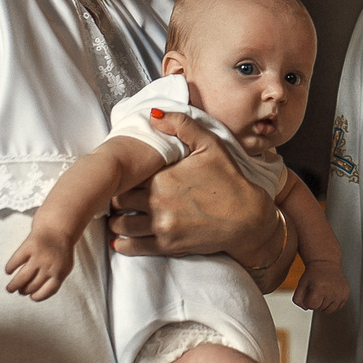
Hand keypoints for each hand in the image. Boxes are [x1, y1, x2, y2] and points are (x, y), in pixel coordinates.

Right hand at [2, 229, 71, 299]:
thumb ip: (54, 280)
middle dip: (24, 290)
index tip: (31, 297)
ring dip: (14, 285)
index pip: (49, 290)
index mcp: (60, 272)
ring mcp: (39, 256)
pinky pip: (16, 261)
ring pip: (22, 276)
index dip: (38, 296)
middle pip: (33, 285)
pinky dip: (10, 267)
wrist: (57, 228)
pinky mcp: (29, 246)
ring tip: (10, 289)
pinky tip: (9, 271)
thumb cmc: (59, 252)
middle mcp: (49, 265)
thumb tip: (34, 295)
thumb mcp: (64, 267)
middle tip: (20, 291)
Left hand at [108, 111, 275, 260]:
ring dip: (116, 221)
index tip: (120, 176)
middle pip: (117, 201)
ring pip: (121, 225)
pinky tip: (118, 240)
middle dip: (114, 198)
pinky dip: (121, 244)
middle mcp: (157, 202)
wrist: (248, 217)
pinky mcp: (167, 246)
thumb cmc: (229, 178)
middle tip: (114, 196)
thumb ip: (180, 125)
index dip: (119, 176)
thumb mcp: (210, 144)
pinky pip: (133, 247)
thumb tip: (152, 115)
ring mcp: (161, 226)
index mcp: (161, 177)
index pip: (124, 177)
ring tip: (117, 216)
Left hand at [293, 259, 348, 312]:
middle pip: (320, 308)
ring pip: (329, 310)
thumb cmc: (313, 274)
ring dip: (324, 304)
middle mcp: (332, 291)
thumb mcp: (301, 284)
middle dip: (316, 302)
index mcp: (320, 288)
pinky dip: (333, 303)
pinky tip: (330, 294)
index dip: (308, 300)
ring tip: (323, 293)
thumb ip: (298, 299)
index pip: (312, 306)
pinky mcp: (346, 293)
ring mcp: (341, 293)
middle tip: (317, 290)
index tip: (310, 292)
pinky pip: (338, 307)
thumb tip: (306, 308)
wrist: (326, 263)